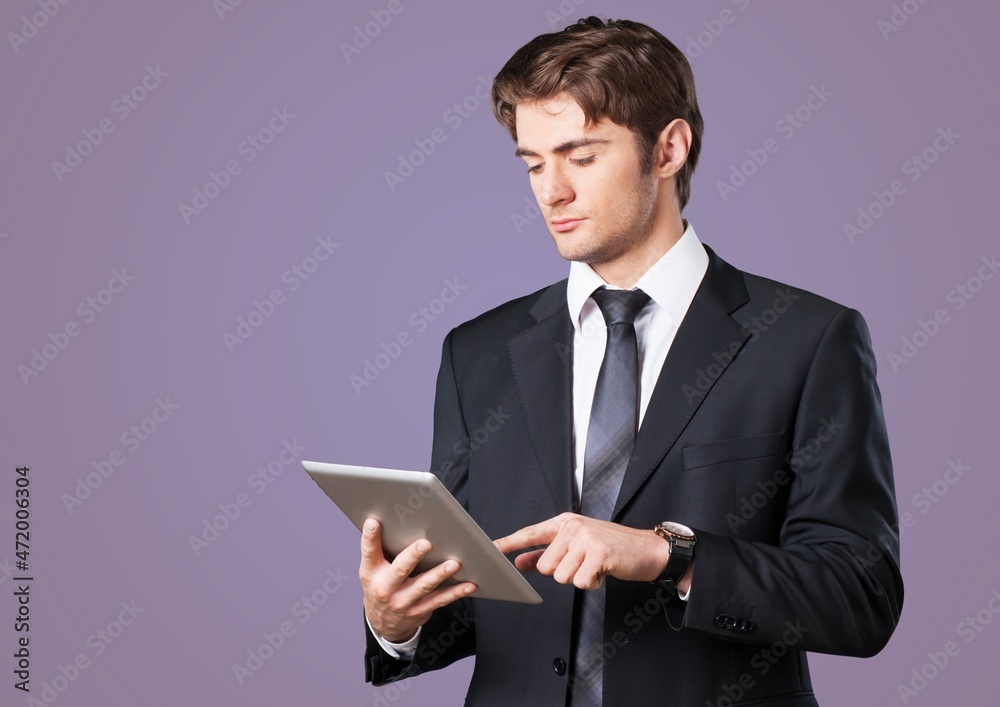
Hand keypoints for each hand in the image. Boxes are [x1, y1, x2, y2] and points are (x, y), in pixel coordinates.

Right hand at [359, 518, 476, 642]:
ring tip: (454, 564)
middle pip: (400, 570)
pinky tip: (469, 584)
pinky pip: (440, 600)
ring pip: (424, 586)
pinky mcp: (420, 610)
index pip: (369, 553)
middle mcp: (386, 588)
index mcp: (371, 573)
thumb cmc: (381, 586)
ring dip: (440, 574)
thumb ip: (380, 550)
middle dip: (413, 556)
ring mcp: (403, 602)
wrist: (383, 623)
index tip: (374, 522)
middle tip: (426, 544)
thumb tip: (391, 520)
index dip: (370, 538)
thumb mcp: (372, 570)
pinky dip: (456, 592)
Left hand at [494, 512, 680, 590]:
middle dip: (564, 573)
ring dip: (579, 578)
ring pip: (562, 576)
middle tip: (584, 564)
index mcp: (565, 523)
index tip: (492, 549)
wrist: (647, 550)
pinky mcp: (599, 553)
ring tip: (595, 566)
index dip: (510, 542)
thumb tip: (519, 561)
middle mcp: (573, 527)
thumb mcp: (577, 547)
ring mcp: (586, 538)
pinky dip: (592, 583)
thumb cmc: (611, 548)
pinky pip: (580, 582)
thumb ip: (546, 554)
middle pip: (547, 566)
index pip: (532, 532)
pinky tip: (603, 571)